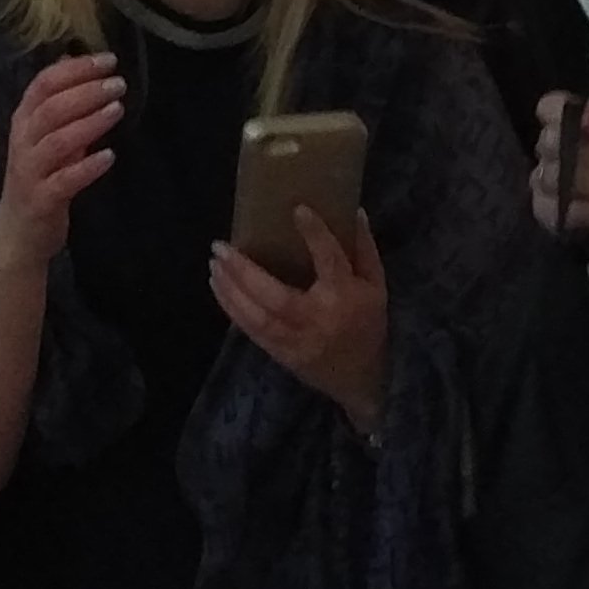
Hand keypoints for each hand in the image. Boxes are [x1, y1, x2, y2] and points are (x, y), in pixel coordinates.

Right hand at [0, 53, 122, 261]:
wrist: (19, 230)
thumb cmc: (39, 176)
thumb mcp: (45, 136)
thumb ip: (61, 106)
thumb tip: (80, 65)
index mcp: (24, 119)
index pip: (44, 83)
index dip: (75, 69)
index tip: (107, 60)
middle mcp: (23, 140)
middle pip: (51, 108)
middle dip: (86, 92)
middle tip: (118, 83)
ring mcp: (30, 170)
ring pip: (58, 140)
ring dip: (89, 123)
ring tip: (117, 109)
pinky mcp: (42, 199)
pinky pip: (65, 180)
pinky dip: (87, 167)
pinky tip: (109, 156)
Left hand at [211, 206, 389, 435]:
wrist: (361, 379)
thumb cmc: (367, 324)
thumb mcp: (375, 286)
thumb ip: (364, 249)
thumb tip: (353, 211)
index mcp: (346, 297)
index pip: (331, 261)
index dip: (316, 235)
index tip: (297, 209)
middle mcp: (318, 319)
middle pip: (277, 298)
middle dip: (245, 272)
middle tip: (220, 247)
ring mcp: (297, 341)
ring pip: (257, 318)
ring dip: (230, 290)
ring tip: (214, 264)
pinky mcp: (281, 354)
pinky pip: (251, 331)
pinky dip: (231, 308)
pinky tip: (218, 286)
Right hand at [533, 92, 588, 274]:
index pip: (551, 108)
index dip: (564, 113)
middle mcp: (571, 151)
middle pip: (546, 142)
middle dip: (583, 154)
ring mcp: (563, 187)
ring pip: (544, 176)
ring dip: (585, 183)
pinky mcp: (563, 219)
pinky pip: (548, 209)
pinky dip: (583, 210)